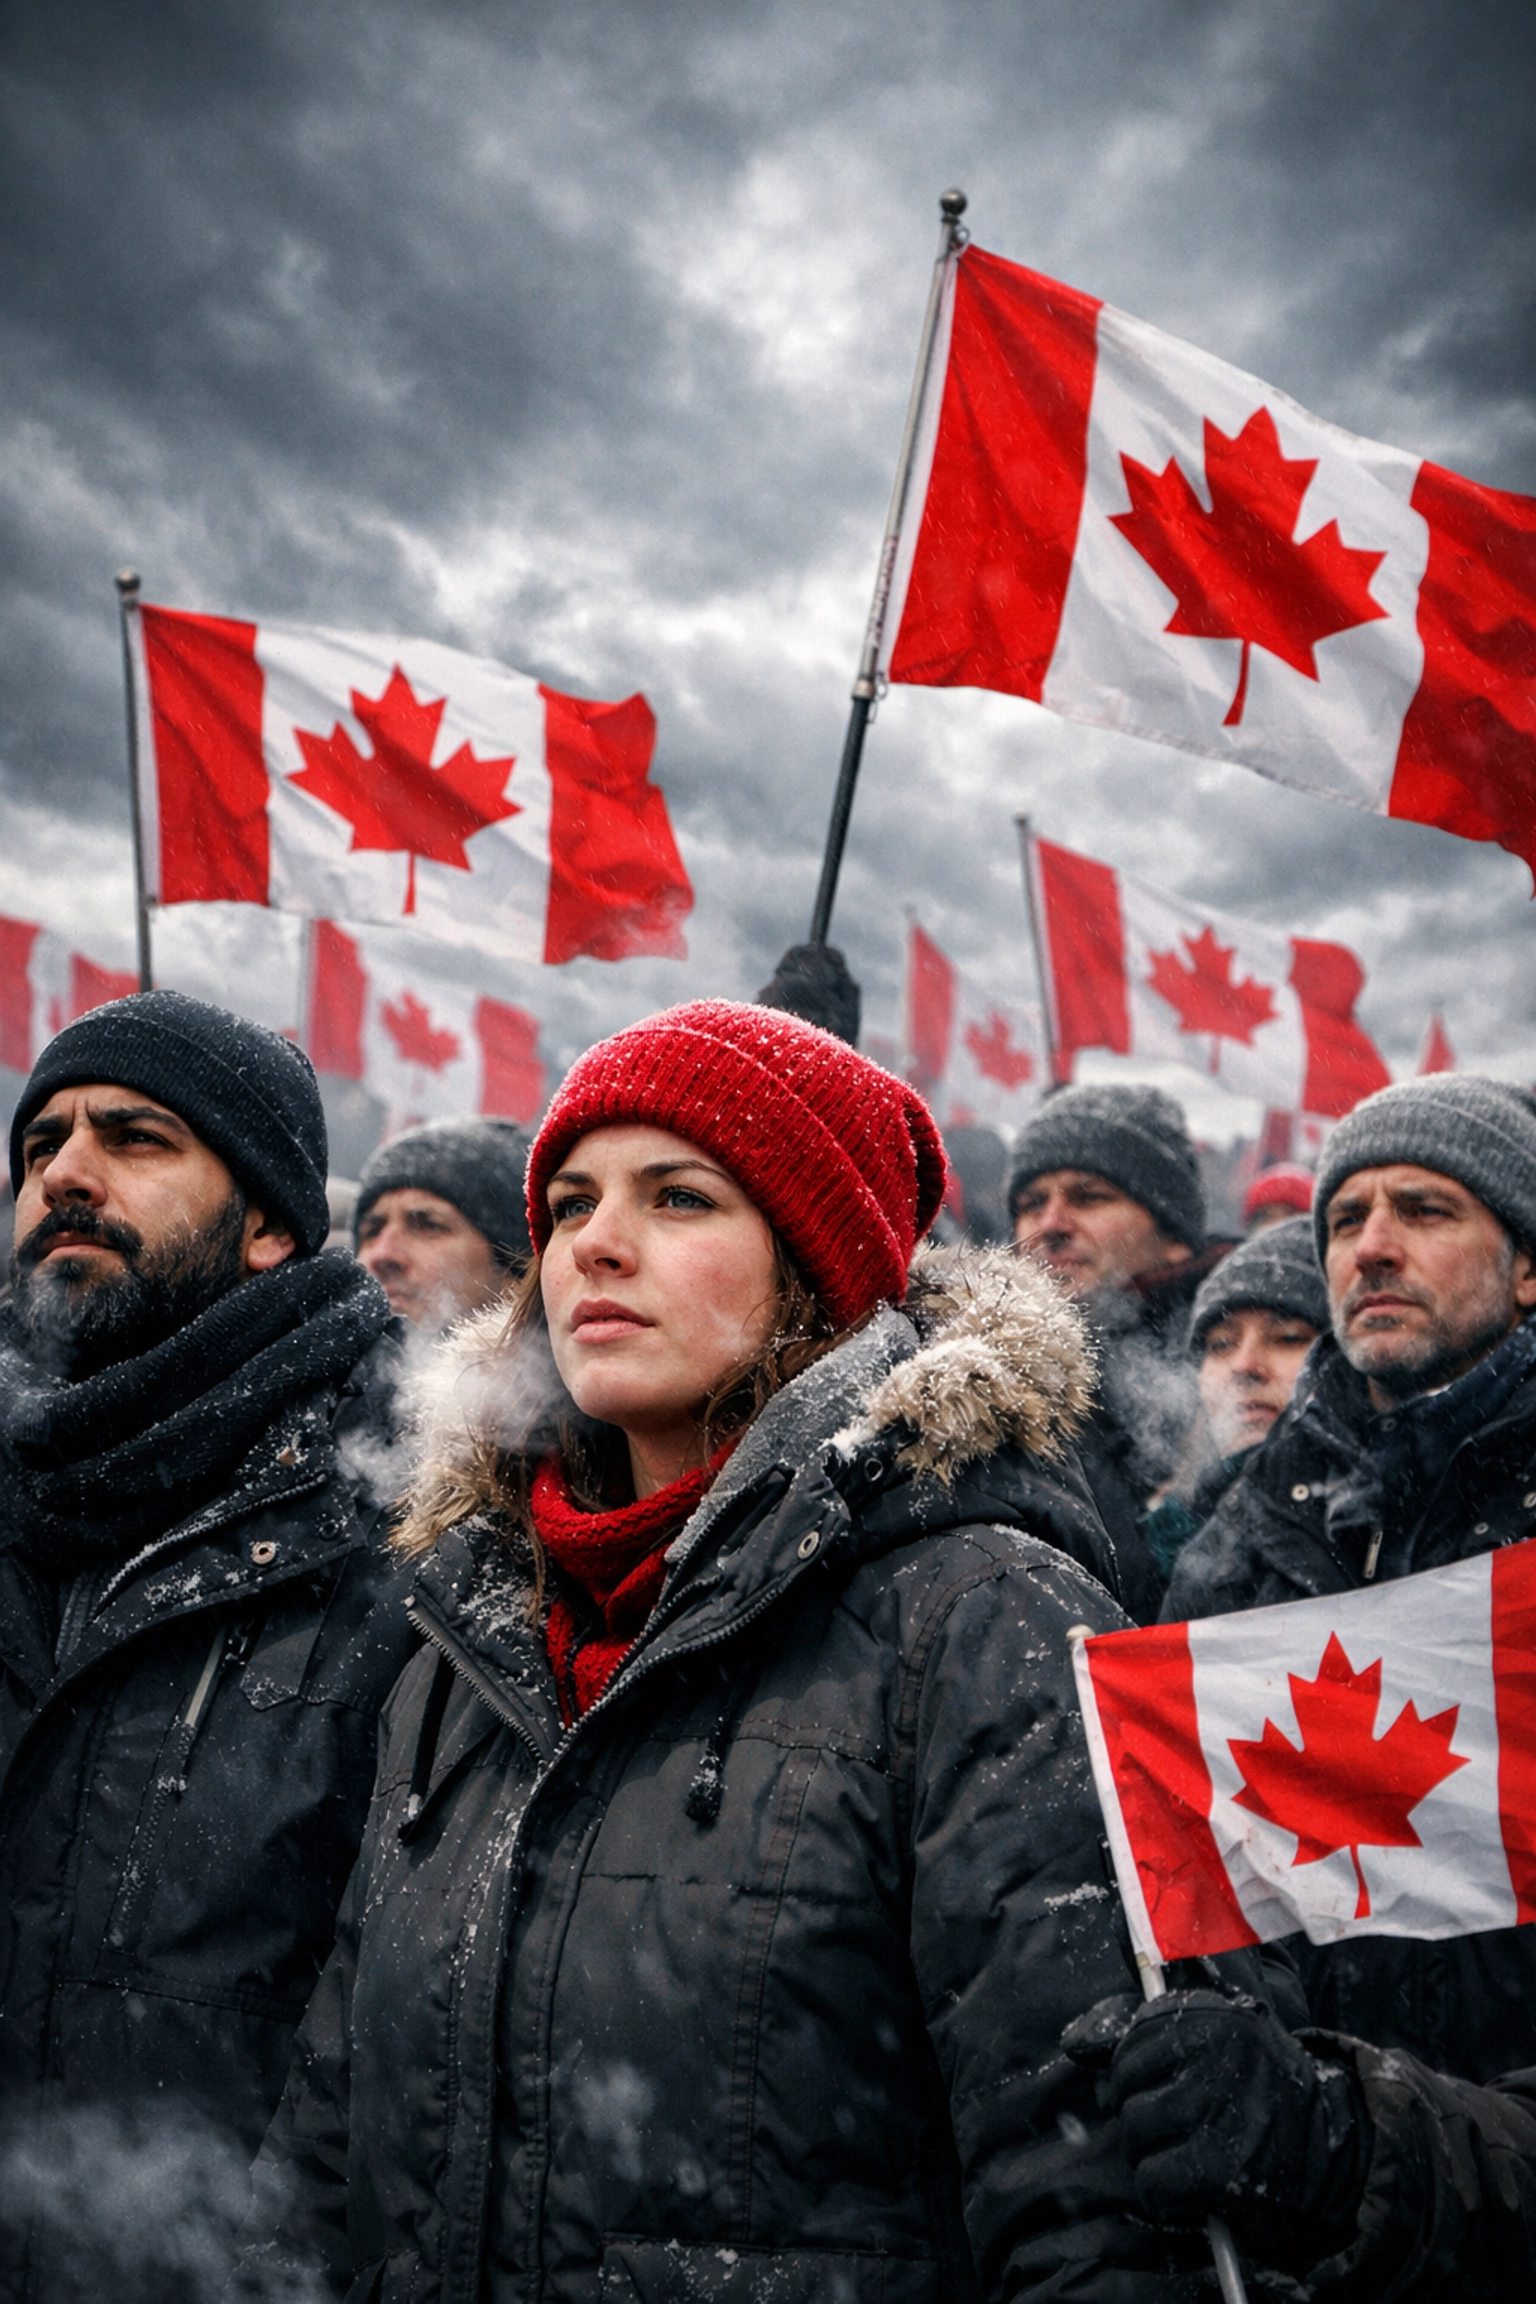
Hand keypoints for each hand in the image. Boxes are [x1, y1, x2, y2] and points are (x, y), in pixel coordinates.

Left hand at [1064, 1988, 1367, 2271]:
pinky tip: (1193, 2187)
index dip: (1135, 2072)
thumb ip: (1143, 2035)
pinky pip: (1155, 2181)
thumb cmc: (1259, 2093)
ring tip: (1188, 2154)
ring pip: (1136, 2132)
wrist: (1335, 2151)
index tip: (1161, 2086)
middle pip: (1124, 2087)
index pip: (1131, 2037)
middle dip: (1141, 2116)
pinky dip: (1165, 2194)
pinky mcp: (1221, 2166)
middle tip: (1179, 2128)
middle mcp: (1214, 2051)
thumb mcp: (1214, 2043)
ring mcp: (1218, 2107)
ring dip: (1151, 2155)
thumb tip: (1073, 2044)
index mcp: (1211, 2013)